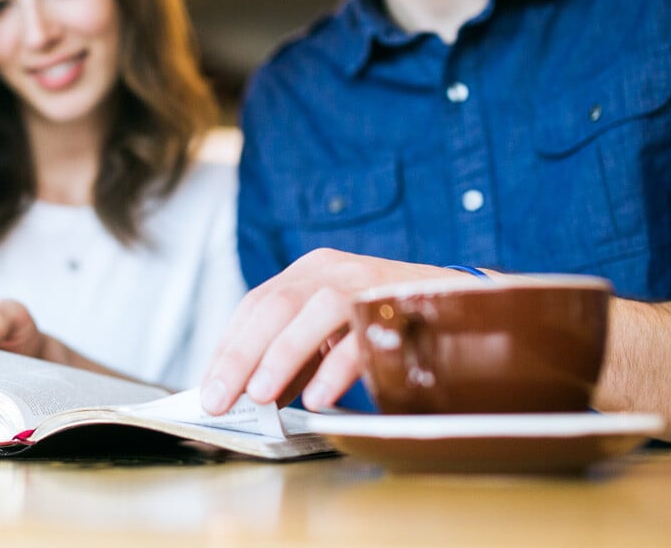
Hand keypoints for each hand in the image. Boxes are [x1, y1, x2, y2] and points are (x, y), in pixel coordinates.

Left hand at [199, 249, 451, 414]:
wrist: (462, 302)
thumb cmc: (386, 322)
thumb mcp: (333, 330)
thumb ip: (297, 354)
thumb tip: (248, 394)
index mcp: (310, 271)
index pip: (255, 304)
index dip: (228, 347)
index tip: (208, 388)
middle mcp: (333, 269)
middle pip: (274, 306)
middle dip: (240, 356)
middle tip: (217, 400)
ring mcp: (367, 282)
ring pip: (315, 310)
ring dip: (283, 355)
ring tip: (260, 396)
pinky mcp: (399, 303)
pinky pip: (364, 333)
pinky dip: (338, 366)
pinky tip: (320, 399)